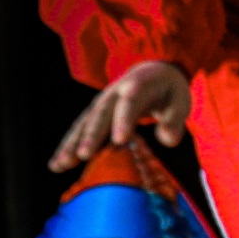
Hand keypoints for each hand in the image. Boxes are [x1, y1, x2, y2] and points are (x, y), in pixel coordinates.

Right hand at [49, 60, 191, 171]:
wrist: (151, 72)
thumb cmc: (169, 91)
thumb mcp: (180, 101)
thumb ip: (175, 121)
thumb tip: (168, 140)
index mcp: (137, 86)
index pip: (130, 103)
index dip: (123, 120)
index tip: (119, 141)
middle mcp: (113, 94)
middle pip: (101, 115)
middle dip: (91, 136)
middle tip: (83, 156)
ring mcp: (101, 103)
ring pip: (83, 124)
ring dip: (71, 144)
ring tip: (60, 165)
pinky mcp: (94, 114)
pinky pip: (79, 130)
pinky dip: (69, 146)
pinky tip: (58, 164)